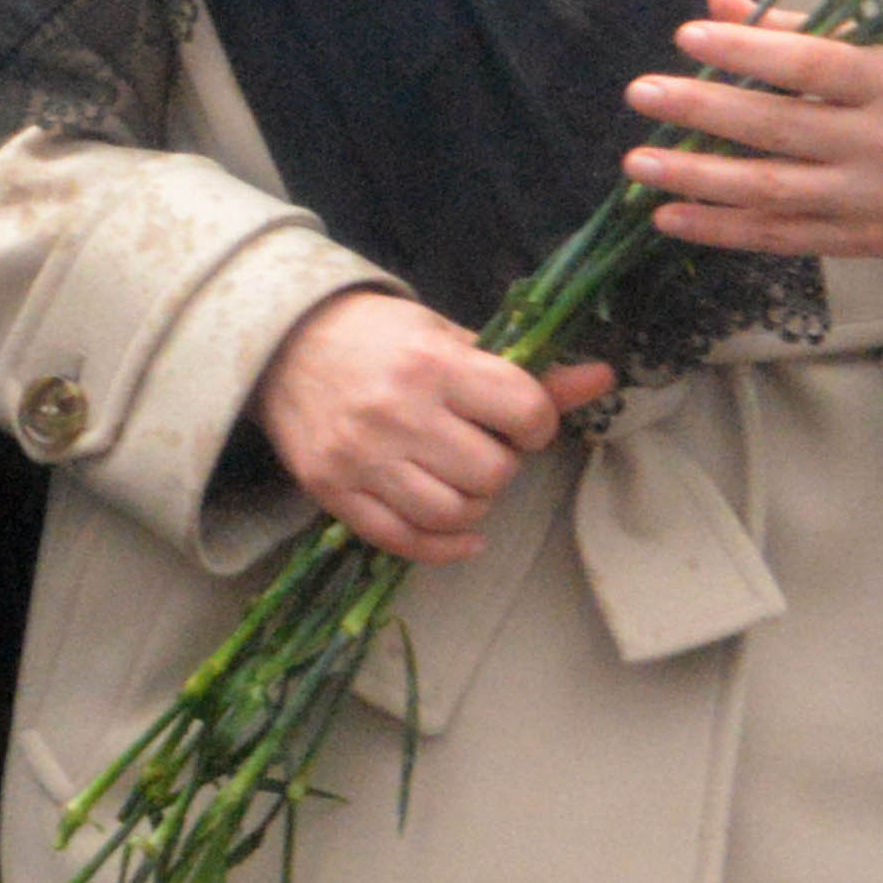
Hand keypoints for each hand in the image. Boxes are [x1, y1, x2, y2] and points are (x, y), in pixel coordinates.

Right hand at [252, 289, 614, 567]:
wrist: (280, 344)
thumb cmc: (376, 337)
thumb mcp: (449, 336)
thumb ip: (523, 371)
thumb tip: (601, 379)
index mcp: (432, 364)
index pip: (524, 412)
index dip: (536, 423)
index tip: (519, 419)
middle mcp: (396, 413)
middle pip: (493, 473)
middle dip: (501, 466)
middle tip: (481, 448)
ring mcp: (360, 457)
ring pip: (453, 512)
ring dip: (473, 505)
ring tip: (461, 480)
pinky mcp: (332, 490)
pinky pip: (403, 541)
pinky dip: (444, 546)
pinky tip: (460, 533)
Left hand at [626, 0, 882, 263]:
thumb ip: (805, 31)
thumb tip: (720, 2)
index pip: (813, 64)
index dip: (749, 50)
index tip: (688, 36)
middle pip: (781, 128)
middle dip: (705, 110)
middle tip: (642, 93)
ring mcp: (871, 198)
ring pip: (772, 191)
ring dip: (697, 178)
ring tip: (638, 163)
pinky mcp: (861, 242)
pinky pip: (779, 237)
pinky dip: (720, 229)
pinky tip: (669, 216)